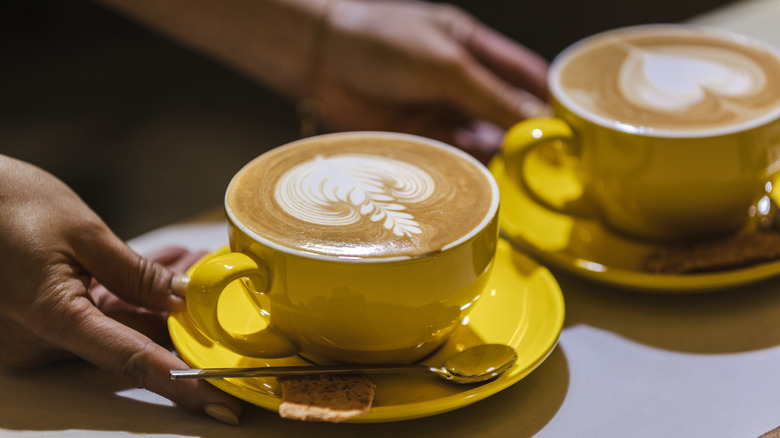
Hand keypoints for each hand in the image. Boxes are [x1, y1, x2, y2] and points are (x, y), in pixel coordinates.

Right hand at [0, 156, 240, 423]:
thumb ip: (137, 273)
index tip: (219, 402)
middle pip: (129, 344)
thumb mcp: (84, 233)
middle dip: (178, 326)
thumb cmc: (9, 205)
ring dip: (155, 308)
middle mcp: (39, 342)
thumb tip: (185, 298)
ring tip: (192, 273)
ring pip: (116, 330)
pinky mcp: (37, 326)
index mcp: (51, 317)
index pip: (131, 359)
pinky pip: (96, 320)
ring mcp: (35, 338)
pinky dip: (128, 302)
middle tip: (222, 311)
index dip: (180, 381)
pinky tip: (159, 279)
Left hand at [312, 0, 550, 160]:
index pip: (526, 76)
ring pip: (481, 139)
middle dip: (526, 135)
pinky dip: (466, 167)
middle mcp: (462, 82)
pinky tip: (478, 177)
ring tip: (514, 173)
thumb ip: (491, 95)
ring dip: (496, 155)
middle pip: (507, 113)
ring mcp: (440, 111)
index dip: (550, 100)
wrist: (319, 59)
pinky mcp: (417, 138)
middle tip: (547, 162)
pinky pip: (451, 156)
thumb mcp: (446, 65)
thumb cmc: (382, 42)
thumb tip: (538, 118)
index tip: (573, 129)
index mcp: (475, 49)